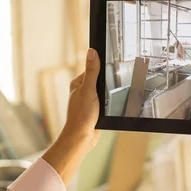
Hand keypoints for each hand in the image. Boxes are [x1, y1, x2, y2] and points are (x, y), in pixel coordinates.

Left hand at [42, 49, 100, 184]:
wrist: (82, 137)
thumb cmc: (81, 115)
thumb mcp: (89, 90)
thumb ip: (92, 71)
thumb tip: (92, 52)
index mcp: (78, 83)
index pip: (93, 70)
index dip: (103, 70)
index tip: (112, 70)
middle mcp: (82, 91)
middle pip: (100, 81)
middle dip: (107, 84)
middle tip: (111, 89)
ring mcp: (88, 101)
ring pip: (104, 93)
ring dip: (109, 96)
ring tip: (109, 101)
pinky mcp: (94, 110)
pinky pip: (105, 103)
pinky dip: (109, 104)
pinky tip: (110, 108)